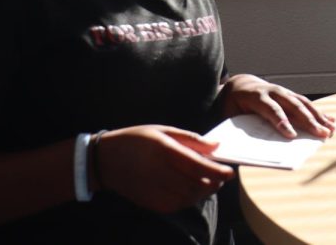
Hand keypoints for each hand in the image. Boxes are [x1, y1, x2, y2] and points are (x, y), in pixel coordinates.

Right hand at [95, 125, 236, 213]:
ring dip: (204, 191)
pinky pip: (178, 205)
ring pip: (191, 197)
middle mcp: (161, 173)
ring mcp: (156, 190)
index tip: (230, 171)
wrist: (105, 160)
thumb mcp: (163, 130)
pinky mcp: (151, 202)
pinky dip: (190, 199)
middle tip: (222, 177)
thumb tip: (217, 146)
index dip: (219, 171)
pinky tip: (191, 190)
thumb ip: (191, 139)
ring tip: (208, 182)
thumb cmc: (136, 140)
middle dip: (215, 182)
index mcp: (165, 151)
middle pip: (198, 184)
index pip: (199, 166)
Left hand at [219, 74, 335, 138]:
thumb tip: (254, 152)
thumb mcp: (231, 116)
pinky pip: (307, 104)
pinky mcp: (291, 95)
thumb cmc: (233, 107)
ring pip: (303, 104)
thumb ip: (242, 130)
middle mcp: (272, 91)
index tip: (292, 136)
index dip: (281, 122)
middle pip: (293, 106)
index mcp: (255, 97)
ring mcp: (284, 92)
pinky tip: (332, 120)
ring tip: (331, 130)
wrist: (240, 85)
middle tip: (321, 134)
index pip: (271, 110)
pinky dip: (319, 113)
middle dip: (308, 122)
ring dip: (319, 117)